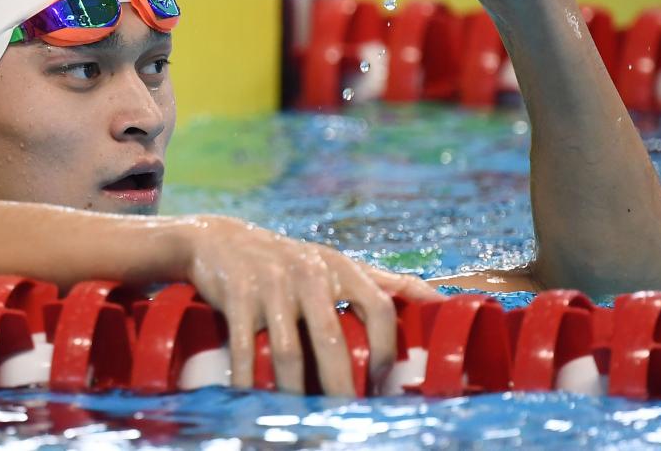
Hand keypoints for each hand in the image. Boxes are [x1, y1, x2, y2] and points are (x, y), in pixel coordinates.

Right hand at [184, 215, 442, 395]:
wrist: (219, 239)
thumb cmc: (289, 260)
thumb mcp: (336, 263)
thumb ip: (384, 281)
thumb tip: (440, 301)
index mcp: (341, 267)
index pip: (380, 309)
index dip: (387, 351)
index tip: (384, 385)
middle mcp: (309, 273)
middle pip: (332, 341)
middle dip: (341, 387)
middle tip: (347, 418)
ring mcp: (272, 284)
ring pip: (289, 352)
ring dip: (295, 393)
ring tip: (302, 421)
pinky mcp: (239, 296)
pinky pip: (246, 350)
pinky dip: (249, 382)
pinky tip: (254, 403)